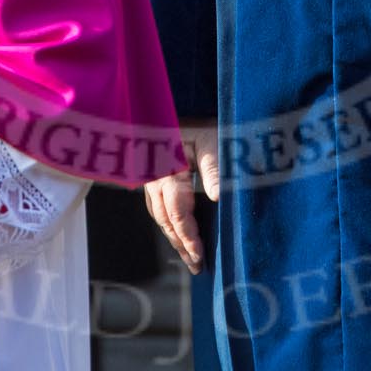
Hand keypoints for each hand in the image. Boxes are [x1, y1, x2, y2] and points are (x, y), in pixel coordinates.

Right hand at [144, 122, 218, 273]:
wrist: (171, 105)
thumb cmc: (199, 122)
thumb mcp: (212, 140)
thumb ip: (214, 167)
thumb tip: (218, 197)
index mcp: (168, 168)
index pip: (177, 211)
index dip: (187, 236)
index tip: (200, 254)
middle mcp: (155, 175)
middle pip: (165, 219)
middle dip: (180, 244)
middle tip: (197, 265)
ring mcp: (152, 176)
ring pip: (159, 214)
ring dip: (174, 237)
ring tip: (190, 256)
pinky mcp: (155, 175)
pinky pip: (158, 205)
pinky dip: (169, 223)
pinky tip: (180, 233)